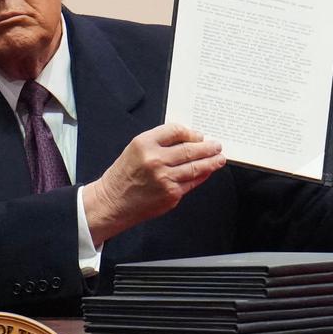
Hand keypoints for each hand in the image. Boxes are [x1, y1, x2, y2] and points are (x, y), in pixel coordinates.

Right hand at [85, 123, 225, 244]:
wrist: (113, 202)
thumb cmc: (124, 176)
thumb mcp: (135, 149)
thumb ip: (159, 143)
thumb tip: (188, 140)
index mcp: (144, 143)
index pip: (175, 131)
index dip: (191, 133)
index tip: (199, 136)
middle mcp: (155, 159)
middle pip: (190, 149)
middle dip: (207, 147)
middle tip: (216, 146)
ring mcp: (165, 178)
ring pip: (195, 167)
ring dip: (211, 162)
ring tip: (219, 158)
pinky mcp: (171, 194)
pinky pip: (192, 182)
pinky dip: (202, 176)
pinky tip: (208, 172)